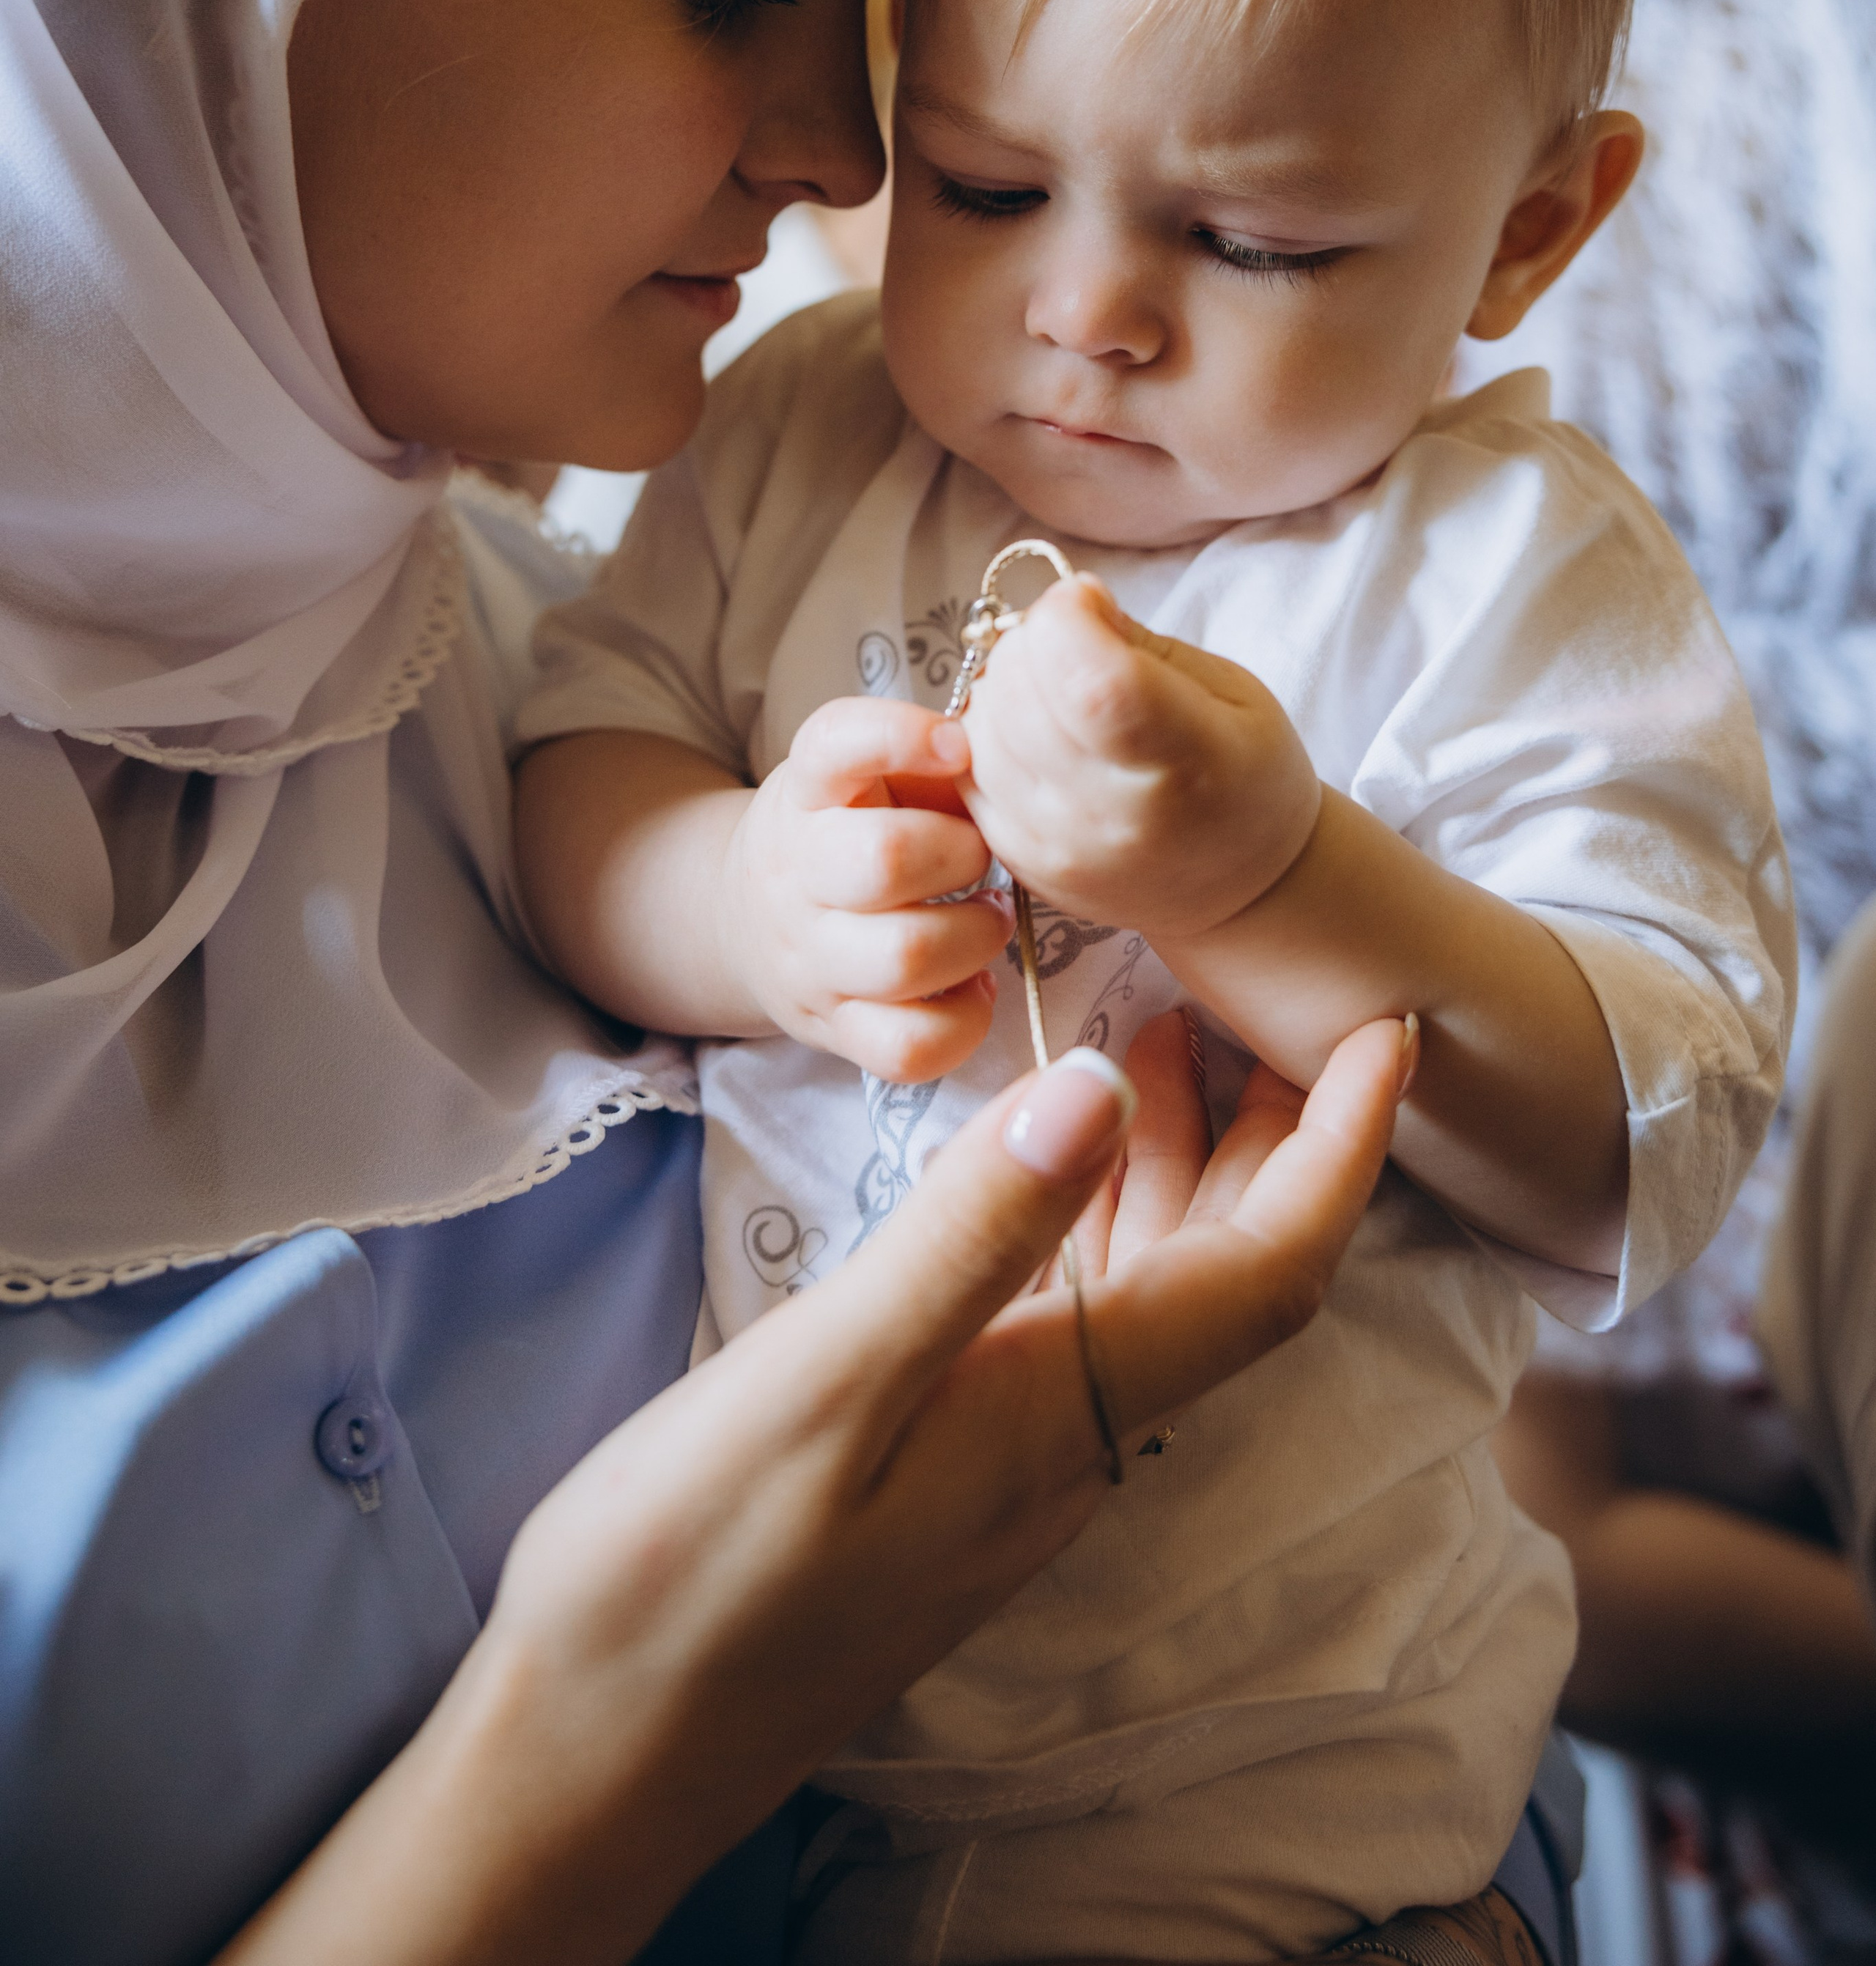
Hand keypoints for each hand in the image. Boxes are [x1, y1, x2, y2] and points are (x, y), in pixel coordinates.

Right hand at [221, 1016, 1408, 1965]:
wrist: (598, 1746)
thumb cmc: (691, 1571)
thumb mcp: (827, 1384)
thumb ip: (973, 1237)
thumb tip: (1097, 1087)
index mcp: (1067, 1418)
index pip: (1266, 1272)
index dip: (1342, 1148)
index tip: (1388, 1030)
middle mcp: (1070, 1442)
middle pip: (1223, 1270)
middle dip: (1269, 1128)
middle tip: (1266, 988)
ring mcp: (1009, 1456)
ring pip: (1143, 1286)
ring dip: (1173, 1157)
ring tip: (1159, 1024)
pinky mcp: (944, 1458)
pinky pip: (1068, 1311)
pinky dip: (1085, 1208)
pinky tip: (1049, 1154)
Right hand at [720, 695, 1013, 1079]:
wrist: (748, 918)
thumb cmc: (843, 832)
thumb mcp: (868, 776)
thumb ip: (935, 769)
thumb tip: (1014, 783)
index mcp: (808, 792)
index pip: (835, 743)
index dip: (902, 736)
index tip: (955, 746)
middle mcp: (798, 873)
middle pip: (884, 859)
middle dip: (961, 856)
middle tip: (978, 860)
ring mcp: (811, 960)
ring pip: (905, 959)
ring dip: (975, 938)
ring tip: (985, 922)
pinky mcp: (834, 1030)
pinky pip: (909, 1048)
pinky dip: (964, 1020)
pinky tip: (972, 986)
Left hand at [961, 576, 1321, 943]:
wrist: (1237, 887)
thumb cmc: (1244, 776)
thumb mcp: (1227, 690)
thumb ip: (1138, 642)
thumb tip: (1070, 602)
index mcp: (1185, 762)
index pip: (1088, 678)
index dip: (1068, 616)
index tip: (1088, 601)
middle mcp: (1110, 815)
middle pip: (1018, 691)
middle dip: (1033, 640)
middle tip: (1075, 643)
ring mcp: (1053, 845)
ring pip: (978, 725)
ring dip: (1006, 685)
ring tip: (1058, 691)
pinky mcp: (1016, 859)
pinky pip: (964, 768)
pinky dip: (988, 733)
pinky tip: (1036, 733)